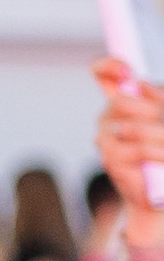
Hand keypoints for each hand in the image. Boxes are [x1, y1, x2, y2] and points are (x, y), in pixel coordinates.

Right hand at [93, 60, 163, 249]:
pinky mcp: (111, 159)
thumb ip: (156, 99)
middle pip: (122, 101)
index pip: (102, 73)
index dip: (109, 66)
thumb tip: (141, 85)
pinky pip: (138, 148)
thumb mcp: (163, 119)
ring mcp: (105, 138)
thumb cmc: (162, 153)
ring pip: (135, 126)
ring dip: (161, 136)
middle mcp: (107, 117)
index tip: (128, 72)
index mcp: (120, 101)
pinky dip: (159, 153)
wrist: (159, 194)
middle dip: (154, 112)